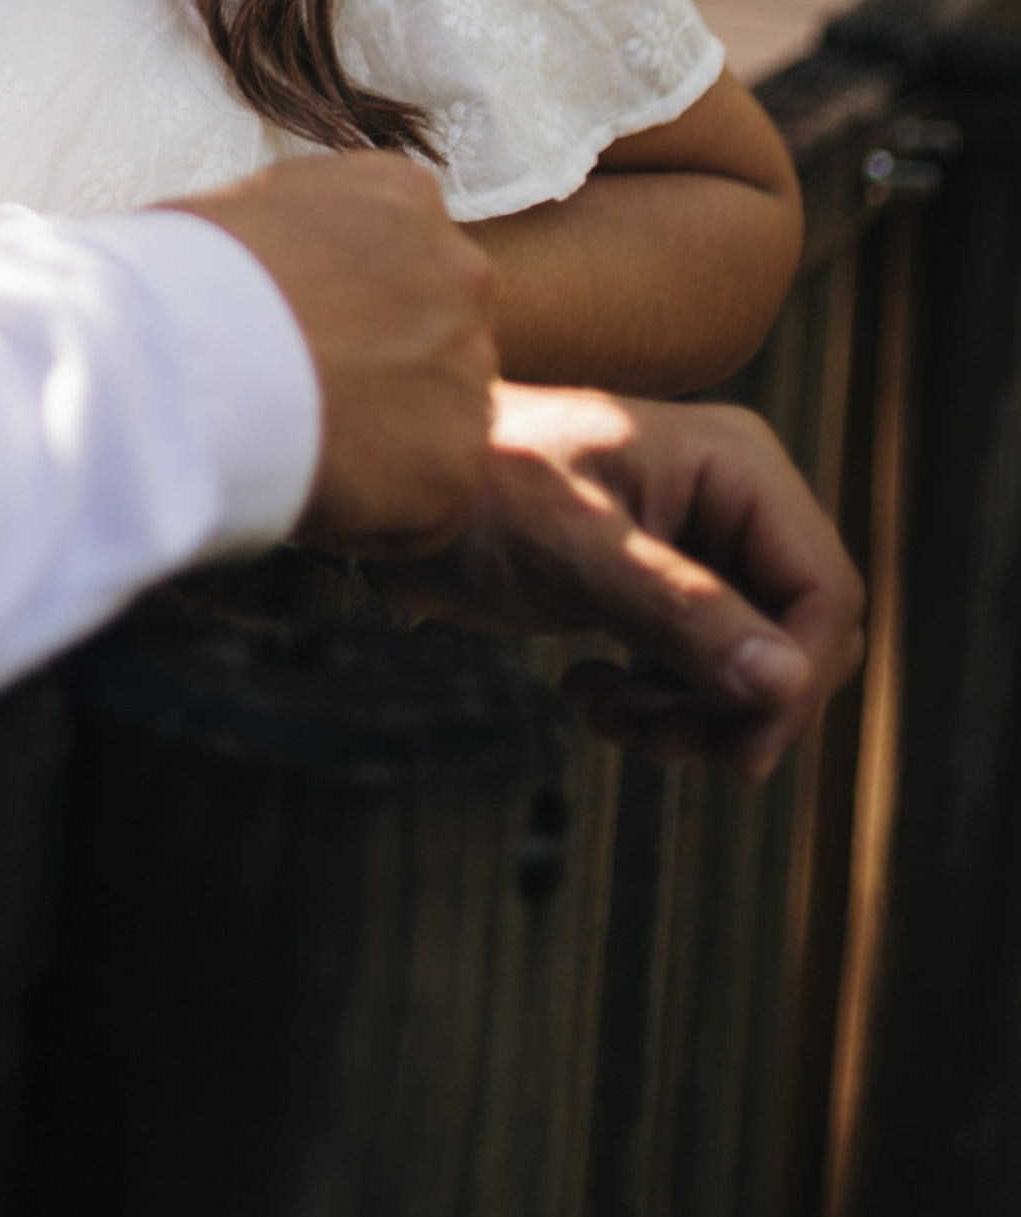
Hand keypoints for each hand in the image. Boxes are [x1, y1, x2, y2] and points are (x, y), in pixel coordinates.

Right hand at [173, 155, 497, 554]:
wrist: (180, 357)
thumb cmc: (175, 278)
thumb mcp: (245, 210)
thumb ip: (300, 234)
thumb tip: (284, 266)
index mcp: (405, 198)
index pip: (403, 262)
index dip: (348, 312)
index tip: (295, 339)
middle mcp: (459, 272)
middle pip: (433, 339)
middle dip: (380, 375)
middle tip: (297, 401)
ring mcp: (470, 369)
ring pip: (435, 424)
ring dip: (378, 447)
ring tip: (292, 447)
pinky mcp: (460, 464)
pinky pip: (425, 506)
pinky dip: (371, 518)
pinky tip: (305, 490)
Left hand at [375, 383, 865, 782]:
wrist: (391, 489)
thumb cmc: (474, 490)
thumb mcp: (575, 551)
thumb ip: (680, 612)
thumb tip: (785, 683)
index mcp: (736, 467)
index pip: (824, 591)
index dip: (798, 680)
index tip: (739, 749)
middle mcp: (732, 502)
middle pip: (798, 640)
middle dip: (738, 707)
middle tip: (656, 739)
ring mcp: (699, 547)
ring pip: (753, 669)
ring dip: (692, 717)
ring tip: (607, 715)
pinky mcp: (661, 590)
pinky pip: (703, 675)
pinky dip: (659, 707)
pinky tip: (587, 694)